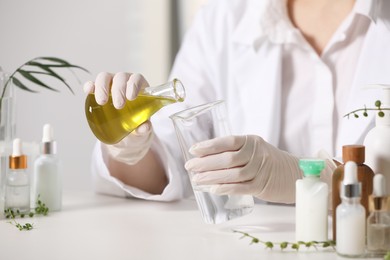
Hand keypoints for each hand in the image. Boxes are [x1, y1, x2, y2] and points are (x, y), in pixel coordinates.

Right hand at [84, 72, 153, 164]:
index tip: (131, 97)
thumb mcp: (143, 125)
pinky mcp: (98, 90)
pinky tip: (88, 91)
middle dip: (118, 90)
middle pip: (120, 77)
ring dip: (102, 87)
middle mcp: (125, 81)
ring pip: (105, 77)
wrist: (127, 129)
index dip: (134, 85)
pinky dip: (90, 86)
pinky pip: (93, 84)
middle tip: (119, 106)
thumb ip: (145, 127)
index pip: (136, 79)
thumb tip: (144, 128)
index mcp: (139, 86)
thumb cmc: (138, 122)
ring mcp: (110, 84)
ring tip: (102, 102)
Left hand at [184, 135, 301, 202]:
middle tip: (190, 166)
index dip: (209, 145)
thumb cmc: (266, 161)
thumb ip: (235, 151)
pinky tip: (213, 189)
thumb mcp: (254, 149)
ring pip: (233, 174)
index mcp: (252, 141)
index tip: (193, 150)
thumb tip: (204, 158)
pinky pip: (242, 187)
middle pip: (228, 158)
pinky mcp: (262, 186)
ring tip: (197, 180)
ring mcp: (261, 170)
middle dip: (206, 163)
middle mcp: (257, 153)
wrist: (294, 173)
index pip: (228, 141)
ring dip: (212, 177)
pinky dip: (226, 188)